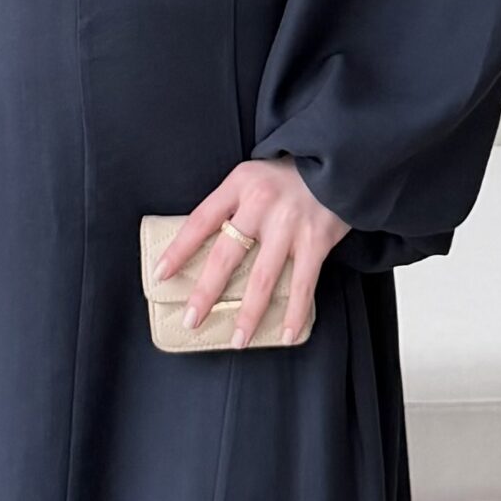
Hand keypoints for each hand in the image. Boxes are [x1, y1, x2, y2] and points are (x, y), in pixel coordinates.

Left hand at [151, 156, 350, 348]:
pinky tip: (287, 334)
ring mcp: (289, 224)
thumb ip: (232, 205)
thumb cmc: (289, 174)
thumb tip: (205, 249)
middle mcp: (261, 204)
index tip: (161, 275)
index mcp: (239, 185)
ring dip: (249, 314)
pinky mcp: (317, 240)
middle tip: (191, 320)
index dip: (179, 250)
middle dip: (206, 292)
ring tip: (237, 340)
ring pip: (263, 278)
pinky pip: (303, 284)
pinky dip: (295, 312)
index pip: (200, 221)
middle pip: (226, 255)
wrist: (339, 160)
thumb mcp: (252, 176)